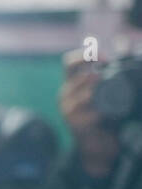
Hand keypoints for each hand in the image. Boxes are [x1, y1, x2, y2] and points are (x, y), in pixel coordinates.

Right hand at [59, 48, 117, 179]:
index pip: (69, 63)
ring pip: (86, 92)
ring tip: (112, 100)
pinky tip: (107, 115)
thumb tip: (124, 42)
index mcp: (70, 85)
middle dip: (99, 75)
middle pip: (80, 76)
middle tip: (114, 78)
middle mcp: (64, 96)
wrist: (98, 147)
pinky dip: (103, 111)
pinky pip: (92, 111)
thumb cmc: (104, 117)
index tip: (105, 59)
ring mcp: (68, 111)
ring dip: (102, 93)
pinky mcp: (76, 124)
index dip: (87, 56)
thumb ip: (110, 70)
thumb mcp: (105, 91)